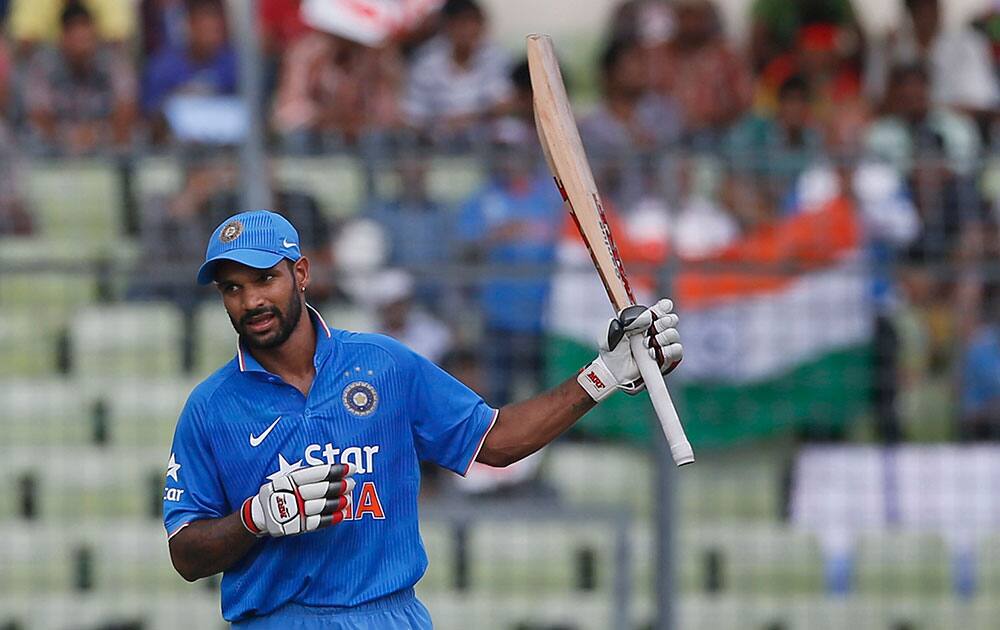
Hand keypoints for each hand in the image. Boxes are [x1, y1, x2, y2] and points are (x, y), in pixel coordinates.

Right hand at [241, 463, 355, 536]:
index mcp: (291, 479)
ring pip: (322, 505)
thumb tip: (335, 469)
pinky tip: (343, 514)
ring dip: (338, 501)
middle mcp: (293, 494)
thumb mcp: (289, 476)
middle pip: (321, 489)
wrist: (262, 513)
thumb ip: (308, 473)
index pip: (318, 473)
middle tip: (352, 483)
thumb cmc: (282, 490)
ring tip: (349, 498)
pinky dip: (332, 518)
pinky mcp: (298, 525)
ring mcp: (295, 510)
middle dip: (340, 486)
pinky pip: (318, 522)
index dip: (336, 470)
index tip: (351, 468)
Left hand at [577, 299, 682, 401]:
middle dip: (663, 321)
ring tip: (646, 344)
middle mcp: (655, 331)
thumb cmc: (612, 350)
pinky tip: (652, 354)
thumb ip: (627, 320)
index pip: (660, 309)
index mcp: (643, 321)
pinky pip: (676, 351)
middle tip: (652, 328)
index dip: (664, 307)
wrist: (613, 371)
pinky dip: (666, 351)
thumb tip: (647, 317)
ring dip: (662, 337)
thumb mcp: (613, 331)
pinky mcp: (666, 360)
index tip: (663, 307)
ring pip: (674, 334)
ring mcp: (662, 345)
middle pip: (671, 319)